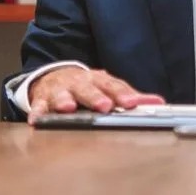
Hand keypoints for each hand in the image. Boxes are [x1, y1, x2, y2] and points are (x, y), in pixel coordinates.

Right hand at [27, 66, 164, 124]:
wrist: (55, 76)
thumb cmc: (85, 85)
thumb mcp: (108, 87)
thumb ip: (130, 96)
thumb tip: (158, 102)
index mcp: (98, 79)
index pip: (113, 86)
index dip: (122, 94)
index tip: (132, 103)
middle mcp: (79, 82)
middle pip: (88, 89)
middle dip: (96, 97)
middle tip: (104, 105)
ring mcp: (60, 89)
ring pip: (62, 94)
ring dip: (65, 100)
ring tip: (68, 107)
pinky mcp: (43, 98)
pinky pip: (39, 105)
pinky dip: (38, 111)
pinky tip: (37, 118)